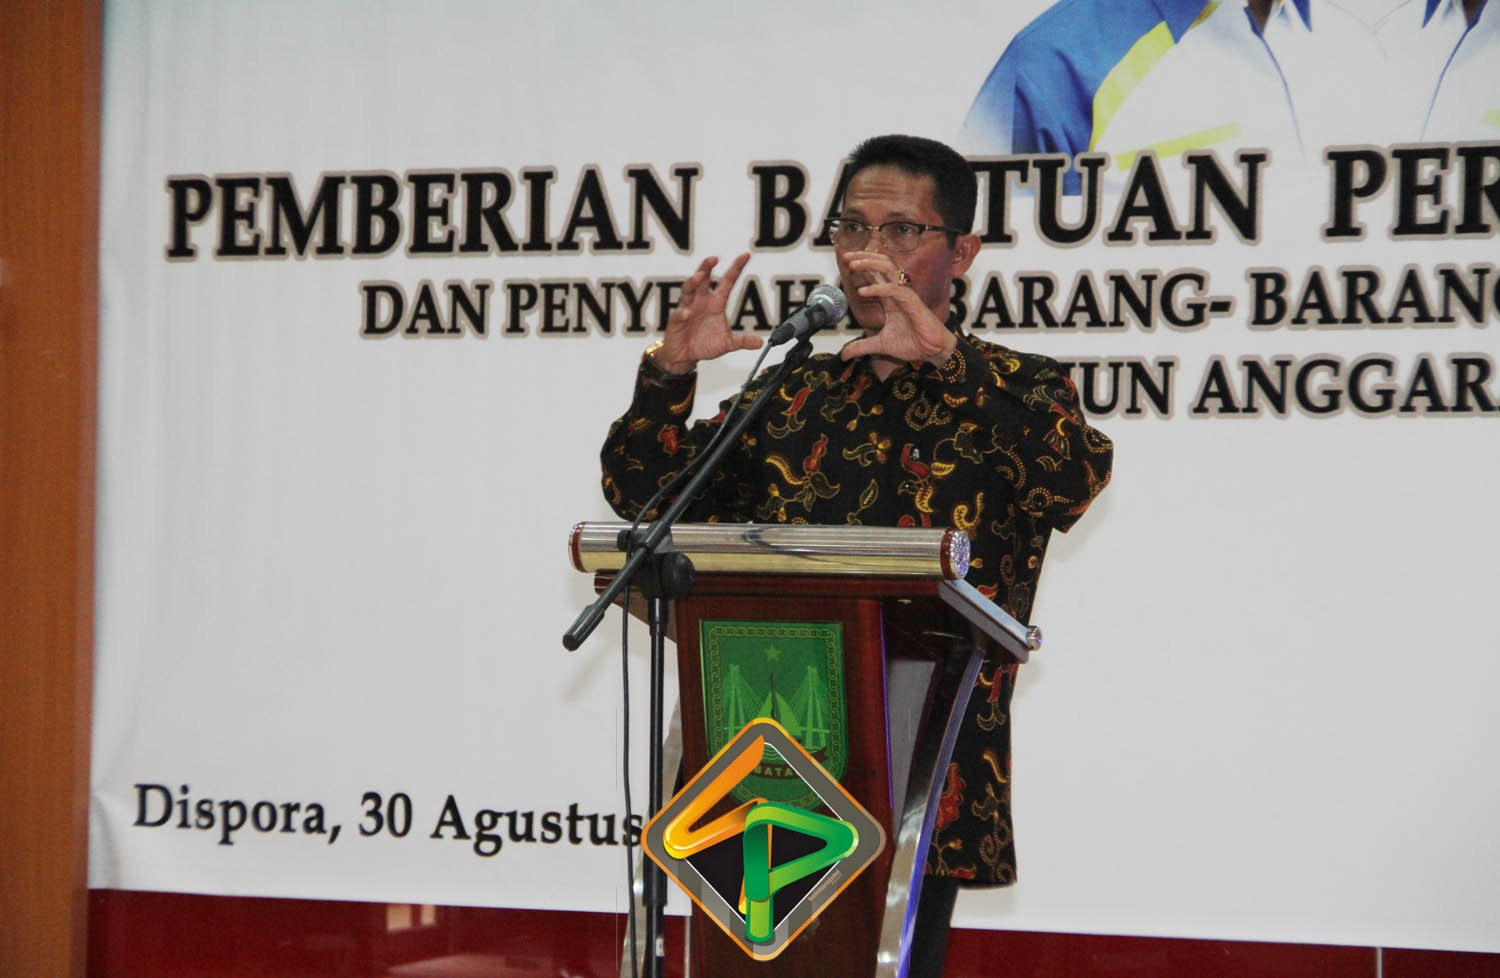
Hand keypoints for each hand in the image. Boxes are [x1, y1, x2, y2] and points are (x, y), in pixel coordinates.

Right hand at [650, 253, 762, 373]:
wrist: (685, 356)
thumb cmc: (704, 344)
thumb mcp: (727, 343)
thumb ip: (742, 341)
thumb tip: (760, 342)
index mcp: (716, 303)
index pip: (727, 281)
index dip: (736, 268)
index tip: (746, 255)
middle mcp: (701, 301)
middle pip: (703, 278)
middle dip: (707, 267)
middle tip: (714, 258)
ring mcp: (687, 308)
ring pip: (688, 290)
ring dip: (693, 282)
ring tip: (700, 276)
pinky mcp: (676, 321)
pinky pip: (679, 314)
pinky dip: (683, 313)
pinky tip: (687, 314)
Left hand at [837, 252, 956, 368]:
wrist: (932, 352)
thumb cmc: (913, 343)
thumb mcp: (880, 345)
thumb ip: (861, 347)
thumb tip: (843, 355)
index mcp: (890, 298)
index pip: (876, 274)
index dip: (862, 264)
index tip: (846, 261)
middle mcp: (897, 292)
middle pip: (882, 264)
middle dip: (864, 257)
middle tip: (847, 257)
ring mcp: (906, 296)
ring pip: (889, 269)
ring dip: (870, 264)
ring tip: (853, 265)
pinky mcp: (913, 303)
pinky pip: (895, 290)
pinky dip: (878, 288)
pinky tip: (863, 291)